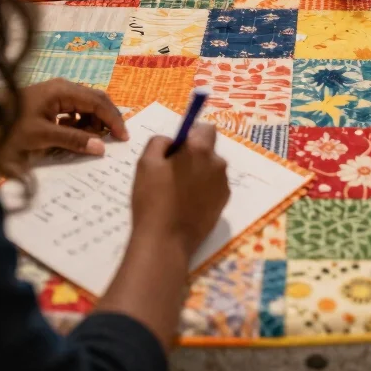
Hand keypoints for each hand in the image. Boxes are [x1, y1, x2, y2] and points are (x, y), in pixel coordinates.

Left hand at [0, 81, 127, 168]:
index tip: (123, 138)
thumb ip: (73, 140)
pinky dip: (79, 124)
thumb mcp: (42, 136)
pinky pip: (73, 112)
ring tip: (90, 142)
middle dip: (106, 120)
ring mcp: (57, 94)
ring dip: (92, 124)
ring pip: (85, 107)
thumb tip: (101, 148)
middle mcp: (64, 88)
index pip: (98, 102)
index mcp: (64, 90)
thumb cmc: (12, 125)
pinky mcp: (50, 104)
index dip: (113, 119)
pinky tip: (74, 137)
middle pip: (95, 101)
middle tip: (114, 140)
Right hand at [132, 123, 229, 257]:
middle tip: (173, 172)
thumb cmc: (152, 199)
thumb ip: (160, 142)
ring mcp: (223, 185)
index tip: (178, 148)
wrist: (165, 241)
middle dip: (194, 156)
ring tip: (179, 192)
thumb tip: (173, 141)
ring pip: (211, 170)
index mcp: (200, 150)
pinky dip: (204, 191)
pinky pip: (214, 188)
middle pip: (209, 150)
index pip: (206, 129)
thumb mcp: (146, 163)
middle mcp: (218, 164)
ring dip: (200, 173)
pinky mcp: (224, 204)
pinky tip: (187, 205)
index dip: (192, 135)